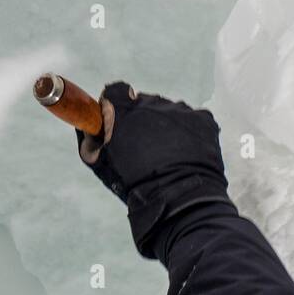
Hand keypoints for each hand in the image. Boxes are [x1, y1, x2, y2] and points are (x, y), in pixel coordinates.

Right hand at [75, 81, 231, 258]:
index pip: (116, 93)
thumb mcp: (103, 166)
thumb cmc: (136, 186)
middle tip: (146, 150)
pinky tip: (188, 155)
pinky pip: (194, 121)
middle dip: (143, 122)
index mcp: (124, 110)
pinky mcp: (203, 120)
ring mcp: (180, 109)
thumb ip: (91, 142)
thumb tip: (90, 132)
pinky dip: (191, 134)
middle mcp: (152, 102)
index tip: (118, 124)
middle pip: (145, 104)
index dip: (115, 108)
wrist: (180, 201)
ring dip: (168, 128)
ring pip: (170, 112)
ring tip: (170, 157)